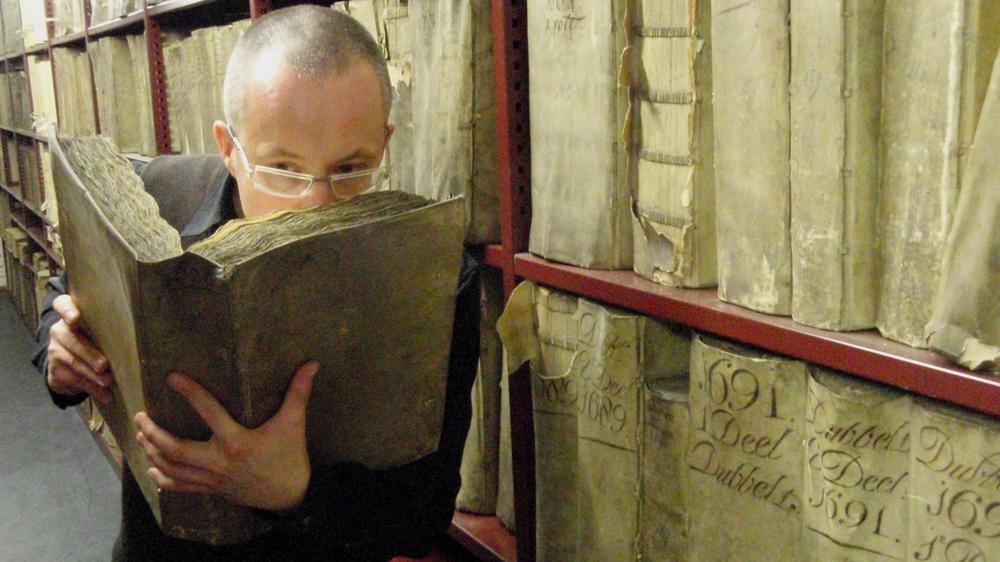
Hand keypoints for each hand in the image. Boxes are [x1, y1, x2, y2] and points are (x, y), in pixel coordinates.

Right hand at [46, 294, 112, 404]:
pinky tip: (105, 395)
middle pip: (70, 338)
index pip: (62, 304)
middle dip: (88, 353)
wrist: (70, 363)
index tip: (76, 319)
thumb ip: (112, 328)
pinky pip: (73, 379)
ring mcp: (54, 349)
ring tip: (108, 382)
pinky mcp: (55, 370)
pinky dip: (91, 388)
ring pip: (72, 362)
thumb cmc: (97, 340)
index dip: (67, 310)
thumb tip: (143, 337)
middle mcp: (59, 329)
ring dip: (92, 375)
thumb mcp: (102, 331)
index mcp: (70, 313)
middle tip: (104, 366)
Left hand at [133, 361, 319, 511]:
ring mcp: (212, 479)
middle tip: (141, 416)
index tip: (171, 377)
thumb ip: (299, 392)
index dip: (189, 392)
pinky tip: (150, 468)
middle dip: (153, 432)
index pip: (208, 411)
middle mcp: (219, 461)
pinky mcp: (211, 490)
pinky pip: (180, 486)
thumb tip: (312, 364)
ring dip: (152, 451)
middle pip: (175, 448)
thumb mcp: (294, 423)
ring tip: (140, 434)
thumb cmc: (290, 456)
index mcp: (237, 441)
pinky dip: (162, 478)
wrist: (290, 495)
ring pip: (172, 467)